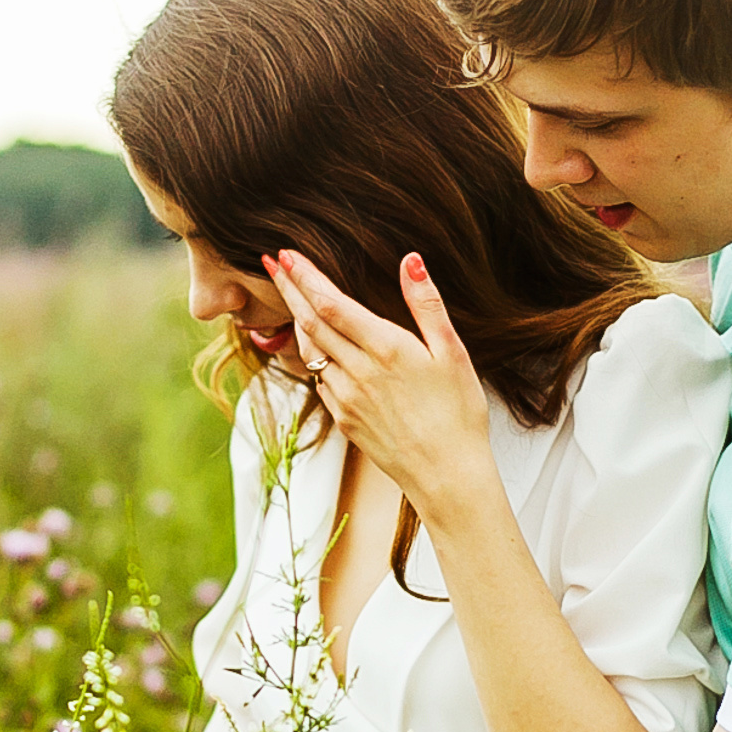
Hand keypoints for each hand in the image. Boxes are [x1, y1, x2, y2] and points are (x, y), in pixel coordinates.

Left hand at [267, 249, 495, 521]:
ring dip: (298, 320)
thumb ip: (427, 304)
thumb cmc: (459, 414)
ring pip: (310, 350)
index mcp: (386, 349)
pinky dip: (312, 354)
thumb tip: (410, 260)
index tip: (285, 254)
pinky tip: (315, 344)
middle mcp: (358, 372)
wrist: (447, 476)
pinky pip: (319, 379)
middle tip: (271, 263)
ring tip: (291, 295)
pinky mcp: (344, 420)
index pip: (331, 304)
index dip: (304, 277)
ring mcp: (346, 398)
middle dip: (289, 289)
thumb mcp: (454, 353)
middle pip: (310, 322)